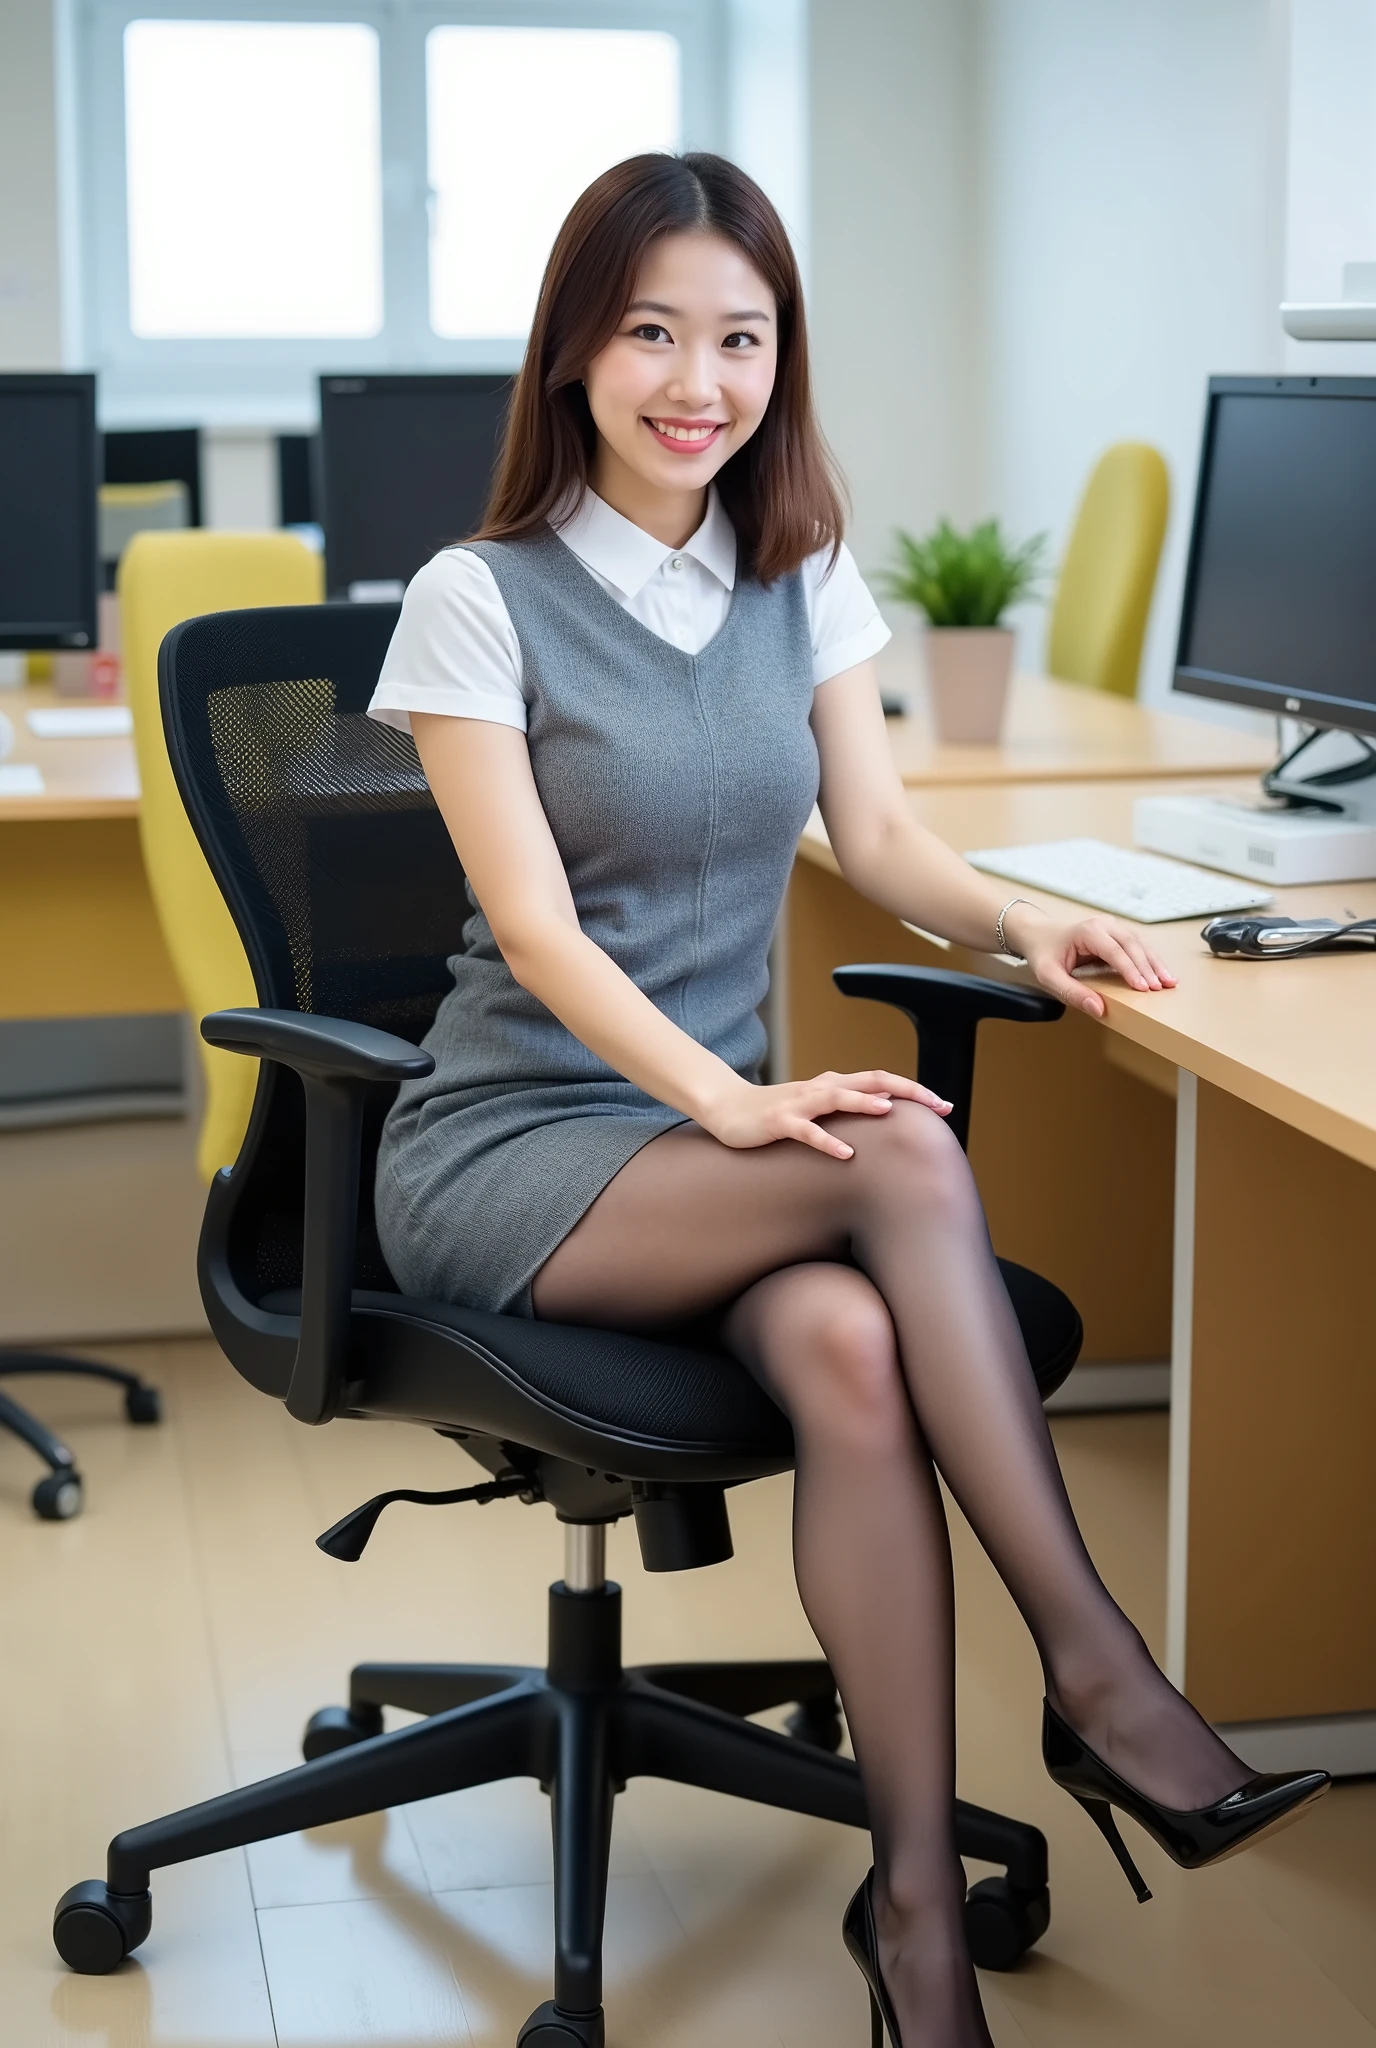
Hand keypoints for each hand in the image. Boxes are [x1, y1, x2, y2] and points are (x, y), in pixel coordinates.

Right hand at [700, 1070, 952, 1160]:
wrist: (725, 1107)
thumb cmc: (774, 1113)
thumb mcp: (815, 1110)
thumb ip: (844, 1110)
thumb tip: (882, 1119)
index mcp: (833, 1086)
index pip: (881, 1081)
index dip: (914, 1089)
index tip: (945, 1105)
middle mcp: (821, 1089)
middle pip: (870, 1081)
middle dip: (907, 1090)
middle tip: (938, 1105)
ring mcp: (798, 1103)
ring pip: (837, 1098)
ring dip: (864, 1103)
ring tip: (891, 1111)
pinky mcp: (778, 1121)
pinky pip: (805, 1131)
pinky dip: (826, 1140)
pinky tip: (845, 1153)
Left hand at [1004, 905, 1176, 1019]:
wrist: (1039, 934)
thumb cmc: (1044, 954)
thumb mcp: (1049, 976)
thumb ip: (1072, 993)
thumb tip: (1098, 1008)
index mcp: (1087, 931)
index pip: (1114, 950)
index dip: (1130, 969)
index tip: (1143, 987)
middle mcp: (1103, 924)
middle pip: (1132, 944)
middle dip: (1148, 966)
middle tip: (1161, 987)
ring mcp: (1112, 926)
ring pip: (1140, 942)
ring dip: (1155, 962)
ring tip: (1170, 981)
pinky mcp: (1117, 933)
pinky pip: (1138, 945)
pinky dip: (1150, 959)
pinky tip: (1161, 973)